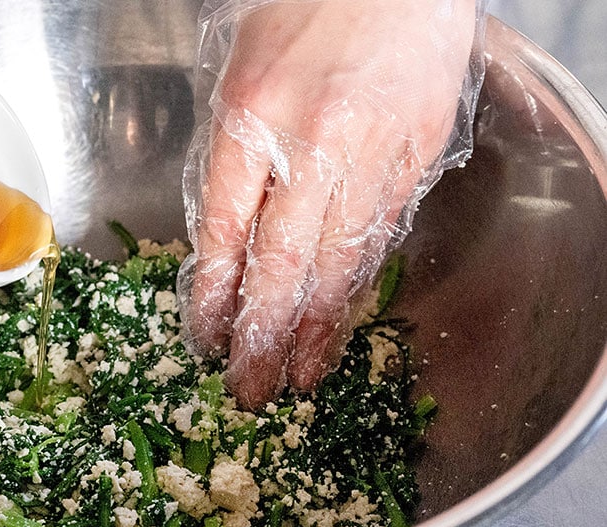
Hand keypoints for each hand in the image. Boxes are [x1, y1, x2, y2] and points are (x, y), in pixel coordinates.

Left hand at [180, 0, 479, 408]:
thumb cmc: (301, 10)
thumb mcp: (235, 73)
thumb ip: (228, 156)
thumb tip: (225, 243)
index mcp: (252, 117)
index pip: (225, 231)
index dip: (215, 296)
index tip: (207, 342)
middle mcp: (314, 143)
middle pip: (284, 262)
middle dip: (265, 335)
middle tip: (253, 391)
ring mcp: (372, 152)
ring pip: (339, 261)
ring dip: (318, 328)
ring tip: (302, 377)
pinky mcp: (416, 157)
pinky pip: (379, 236)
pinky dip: (356, 285)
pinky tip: (342, 322)